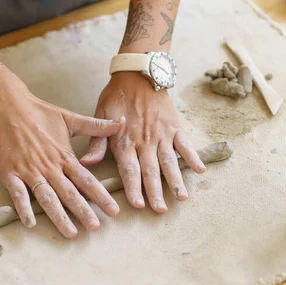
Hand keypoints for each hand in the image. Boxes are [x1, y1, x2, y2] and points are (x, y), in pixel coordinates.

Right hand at [0, 85, 124, 237]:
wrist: (8, 106)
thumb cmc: (39, 112)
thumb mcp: (70, 118)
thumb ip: (96, 125)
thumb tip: (121, 122)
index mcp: (64, 156)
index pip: (86, 179)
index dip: (100, 196)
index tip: (113, 211)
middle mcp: (49, 166)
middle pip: (69, 193)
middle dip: (83, 211)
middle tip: (96, 227)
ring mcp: (29, 170)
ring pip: (47, 197)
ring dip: (59, 216)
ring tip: (70, 232)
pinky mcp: (9, 173)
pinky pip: (18, 194)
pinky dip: (24, 209)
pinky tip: (30, 224)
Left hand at [81, 72, 204, 212]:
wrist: (138, 73)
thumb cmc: (116, 96)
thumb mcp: (100, 115)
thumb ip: (96, 142)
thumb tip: (86, 164)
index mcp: (125, 140)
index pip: (129, 169)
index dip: (133, 188)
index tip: (137, 205)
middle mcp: (144, 141)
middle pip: (151, 171)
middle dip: (155, 192)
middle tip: (160, 211)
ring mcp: (161, 134)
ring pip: (169, 162)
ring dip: (175, 181)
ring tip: (181, 198)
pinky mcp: (174, 127)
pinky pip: (185, 144)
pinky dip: (193, 157)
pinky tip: (199, 171)